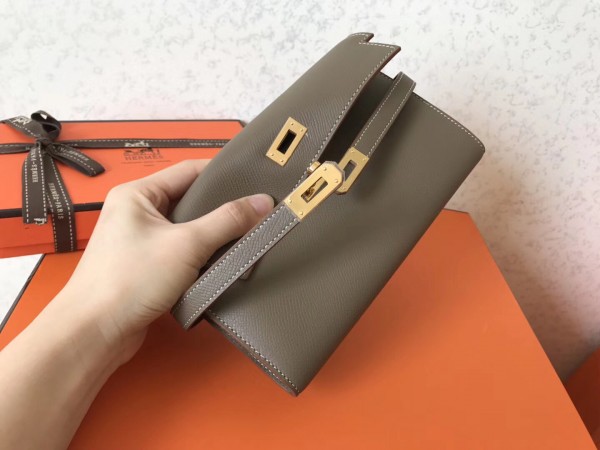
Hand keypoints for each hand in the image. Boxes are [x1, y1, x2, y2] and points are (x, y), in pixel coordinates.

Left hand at [62, 159, 273, 363]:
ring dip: (212, 236)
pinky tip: (221, 263)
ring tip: (243, 238)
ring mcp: (140, 241)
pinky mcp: (146, 267)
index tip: (254, 182)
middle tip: (255, 213)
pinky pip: (182, 253)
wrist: (95, 332)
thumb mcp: (187, 244)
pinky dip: (201, 257)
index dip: (223, 175)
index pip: (189, 170)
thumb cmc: (128, 280)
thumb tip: (262, 202)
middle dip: (221, 209)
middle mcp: (136, 213)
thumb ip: (228, 221)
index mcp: (137, 194)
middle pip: (190, 201)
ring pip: (188, 229)